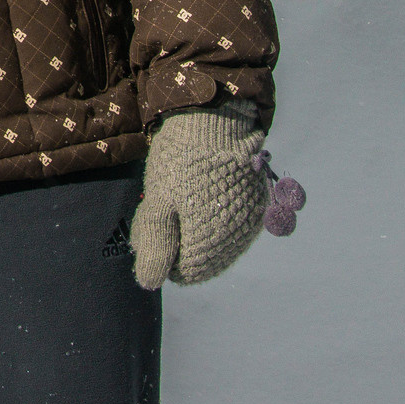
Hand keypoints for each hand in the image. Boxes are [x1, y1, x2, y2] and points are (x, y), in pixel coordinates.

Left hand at [131, 102, 268, 288]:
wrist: (215, 120)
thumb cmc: (180, 161)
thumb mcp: (158, 201)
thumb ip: (155, 244)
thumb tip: (149, 283)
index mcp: (212, 242)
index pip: (183, 272)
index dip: (162, 251)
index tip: (152, 222)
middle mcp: (237, 239)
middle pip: (202, 260)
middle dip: (179, 241)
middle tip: (165, 206)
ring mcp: (249, 223)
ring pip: (217, 244)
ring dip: (197, 229)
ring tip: (184, 196)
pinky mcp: (256, 206)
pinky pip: (231, 226)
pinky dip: (214, 216)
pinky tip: (201, 193)